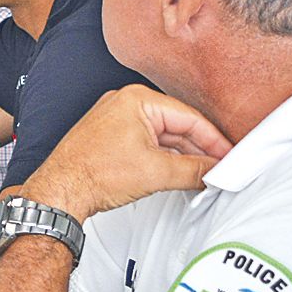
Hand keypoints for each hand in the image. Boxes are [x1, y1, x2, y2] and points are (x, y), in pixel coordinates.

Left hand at [23, 85, 231, 221]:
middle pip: (178, 126)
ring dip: (184, 156)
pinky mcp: (110, 137)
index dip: (216, 140)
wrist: (59, 191)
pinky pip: (148, 143)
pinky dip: (165, 158)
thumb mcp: (156, 172)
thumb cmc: (92, 174)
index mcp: (137, 100)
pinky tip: (179, 172)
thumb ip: (195, 170)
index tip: (232, 157)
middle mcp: (125, 103)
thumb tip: (217, 171)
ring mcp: (116, 120)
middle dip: (201, 149)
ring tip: (205, 174)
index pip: (191, 118)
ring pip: (164, 137)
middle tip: (223, 169)